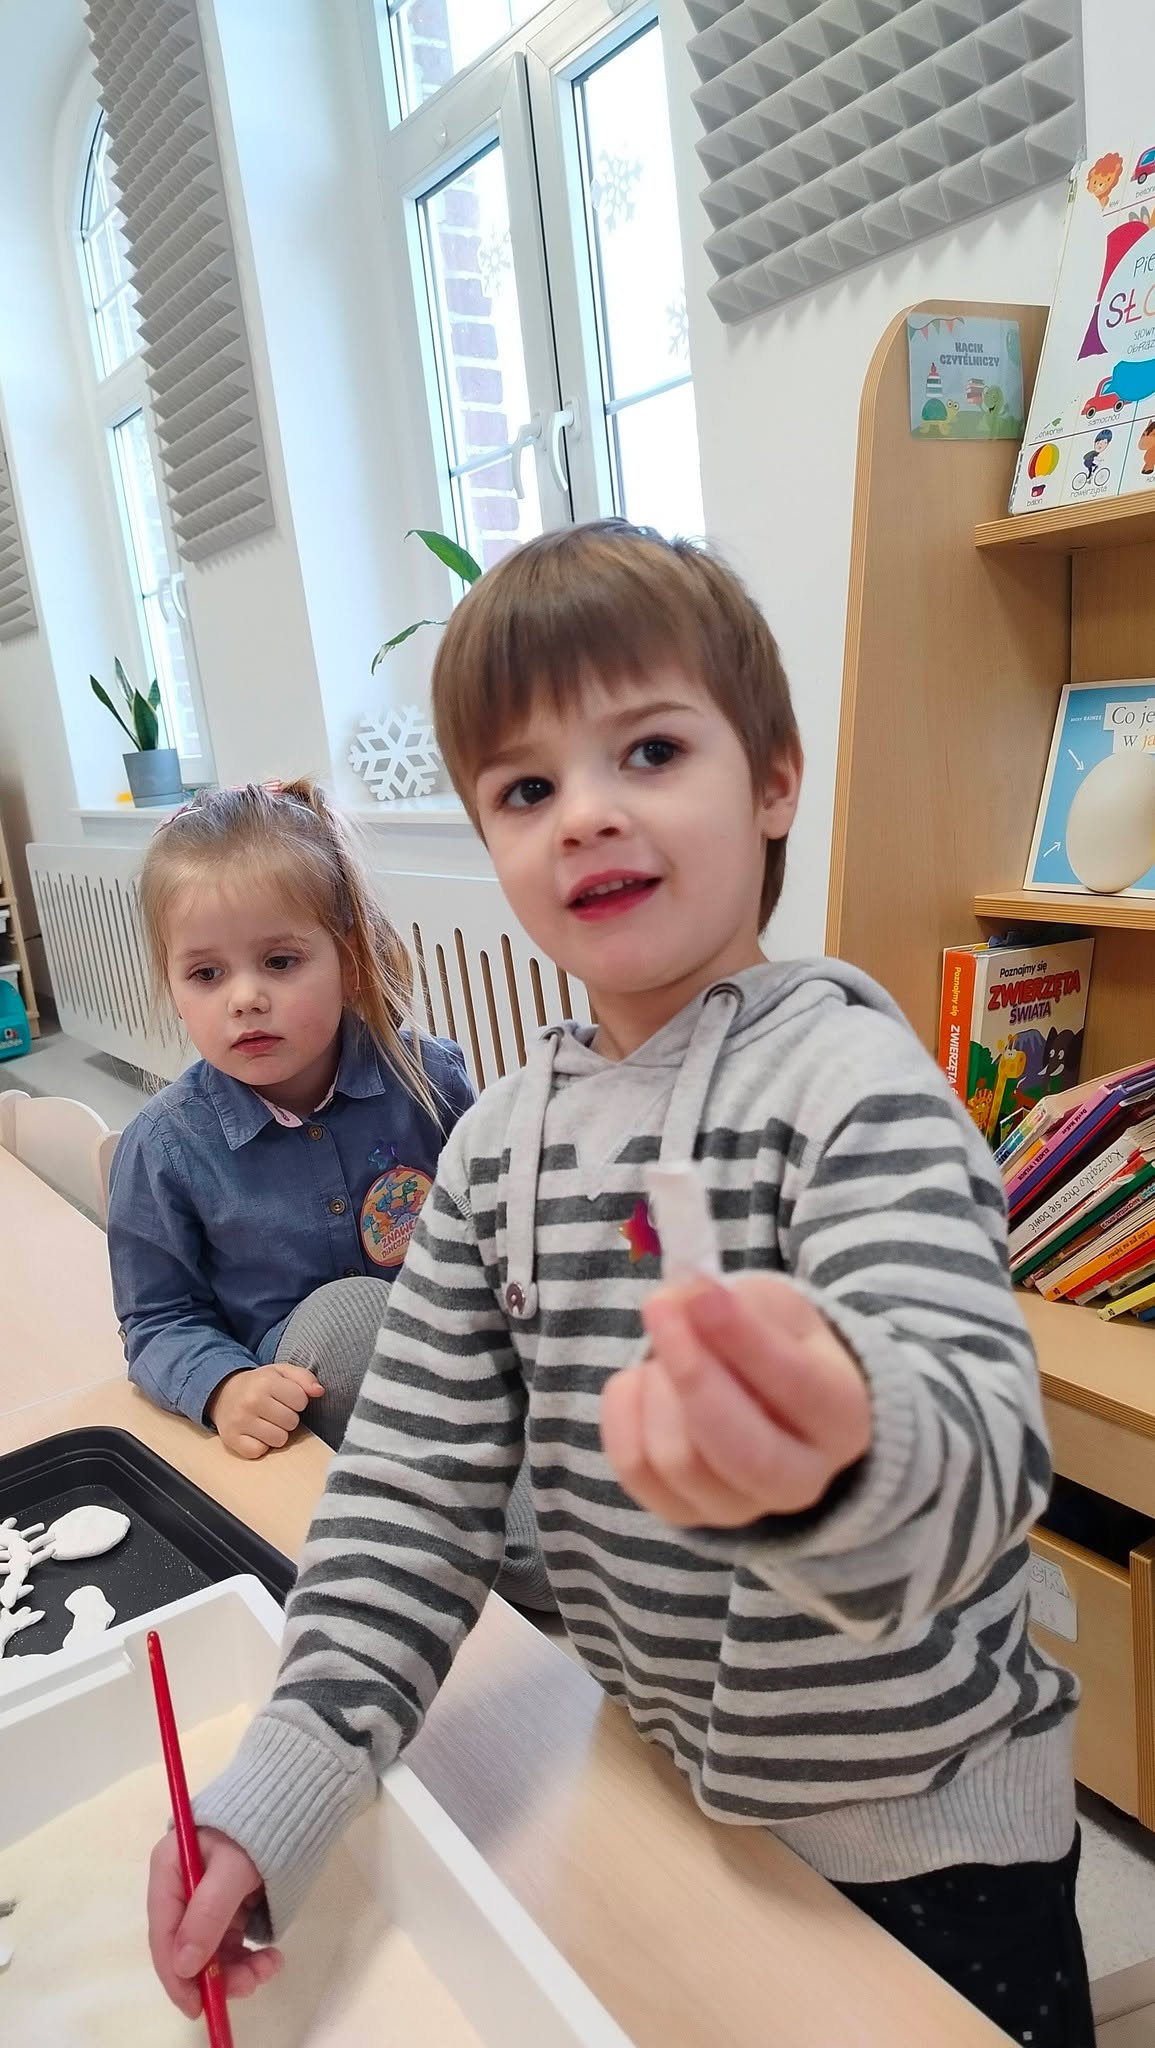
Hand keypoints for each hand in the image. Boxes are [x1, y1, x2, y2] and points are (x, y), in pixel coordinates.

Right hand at [147, 1826, 281, 2015]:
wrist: (295, 1800)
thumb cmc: (258, 1826)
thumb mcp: (232, 1867)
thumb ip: (207, 1914)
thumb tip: (183, 1967)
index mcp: (169, 1869)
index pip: (163, 1932)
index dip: (176, 1974)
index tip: (196, 2005)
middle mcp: (182, 1886)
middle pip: (187, 1946)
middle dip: (216, 1972)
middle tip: (249, 1985)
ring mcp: (206, 1897)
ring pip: (212, 1950)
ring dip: (237, 1969)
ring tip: (270, 1966)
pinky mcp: (229, 1904)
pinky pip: (231, 1942)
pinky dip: (248, 1957)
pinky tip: (271, 1958)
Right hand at [207, 1364, 323, 1458]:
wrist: (223, 1392)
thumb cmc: (258, 1384)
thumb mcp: (281, 1372)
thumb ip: (304, 1378)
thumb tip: (319, 1391)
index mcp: (265, 1381)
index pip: (301, 1401)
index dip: (298, 1401)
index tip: (286, 1399)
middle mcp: (251, 1400)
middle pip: (291, 1422)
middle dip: (288, 1418)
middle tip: (275, 1411)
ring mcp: (239, 1421)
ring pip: (279, 1439)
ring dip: (277, 1433)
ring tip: (267, 1422)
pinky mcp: (231, 1438)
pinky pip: (259, 1451)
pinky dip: (260, 1445)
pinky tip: (255, 1433)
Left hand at [601, 1274, 870, 1527]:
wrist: (765, 1400)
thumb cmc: (777, 1345)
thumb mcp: (776, 1310)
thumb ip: (737, 1303)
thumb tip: (683, 1300)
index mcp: (844, 1421)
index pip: (797, 1387)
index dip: (743, 1338)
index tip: (700, 1292)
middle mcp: (803, 1481)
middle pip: (742, 1450)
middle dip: (692, 1373)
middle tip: (660, 1306)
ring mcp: (741, 1508)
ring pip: (679, 1460)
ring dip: (657, 1386)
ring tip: (664, 1351)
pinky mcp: (684, 1514)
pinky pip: (634, 1468)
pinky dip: (623, 1411)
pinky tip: (639, 1379)